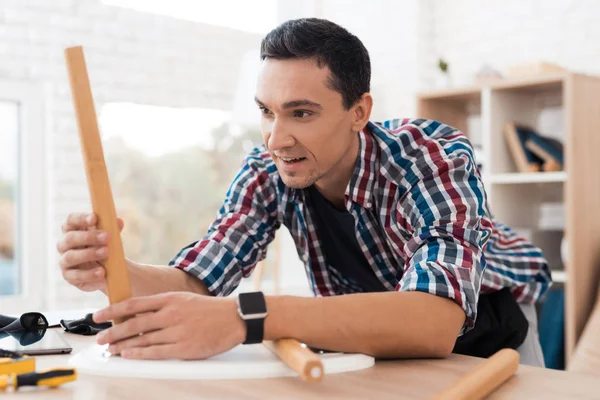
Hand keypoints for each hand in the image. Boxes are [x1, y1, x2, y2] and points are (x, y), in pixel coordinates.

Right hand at [57, 212, 123, 291]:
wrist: (109, 270)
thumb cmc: (105, 247)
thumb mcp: (110, 237)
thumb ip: (113, 229)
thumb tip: (118, 222)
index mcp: (73, 230)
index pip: (71, 220)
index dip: (81, 218)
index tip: (94, 218)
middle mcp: (64, 244)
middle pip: (71, 238)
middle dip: (89, 237)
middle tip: (107, 237)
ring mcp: (65, 261)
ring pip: (71, 256)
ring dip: (89, 254)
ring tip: (106, 252)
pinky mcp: (69, 276)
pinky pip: (76, 275)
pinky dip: (89, 274)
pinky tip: (102, 272)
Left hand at [93, 292, 245, 359]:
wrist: (234, 318)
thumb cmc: (209, 310)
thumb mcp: (184, 300)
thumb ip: (163, 306)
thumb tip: (138, 315)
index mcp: (170, 299)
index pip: (134, 304)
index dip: (112, 310)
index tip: (98, 315)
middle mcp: (171, 314)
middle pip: (134, 323)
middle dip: (113, 331)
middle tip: (99, 338)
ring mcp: (177, 331)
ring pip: (142, 339)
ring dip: (122, 345)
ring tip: (110, 349)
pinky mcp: (184, 347)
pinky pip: (156, 352)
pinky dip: (139, 354)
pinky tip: (128, 354)